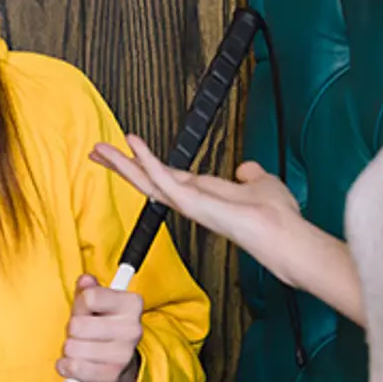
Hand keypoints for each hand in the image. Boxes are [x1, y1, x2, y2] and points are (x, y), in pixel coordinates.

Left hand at [57, 274, 143, 381]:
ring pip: (73, 347)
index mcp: (132, 304)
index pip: (90, 297)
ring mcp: (123, 354)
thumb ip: (89, 289)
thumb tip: (85, 281)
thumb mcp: (99, 302)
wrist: (120, 363)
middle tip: (81, 332)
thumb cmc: (105, 326)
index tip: (86, 311)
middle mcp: (132, 329)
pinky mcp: (112, 376)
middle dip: (72, 328)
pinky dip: (67, 366)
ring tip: (80, 347)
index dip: (80, 304)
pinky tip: (72, 362)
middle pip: (77, 324)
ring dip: (70, 348)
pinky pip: (75, 367)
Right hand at [90, 135, 303, 284]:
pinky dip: (148, 160)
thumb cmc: (277, 218)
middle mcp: (193, 201)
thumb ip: (250, 175)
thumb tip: (246, 168)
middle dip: (122, 165)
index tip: (128, 150)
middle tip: (98, 151)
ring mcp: (191, 204)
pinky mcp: (194, 203)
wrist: (285, 236)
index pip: (166, 177)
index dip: (145, 163)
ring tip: (101, 149)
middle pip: (148, 180)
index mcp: (205, 195)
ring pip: (148, 181)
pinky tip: (133, 146)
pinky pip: (164, 179)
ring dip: (124, 163)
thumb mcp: (262, 184)